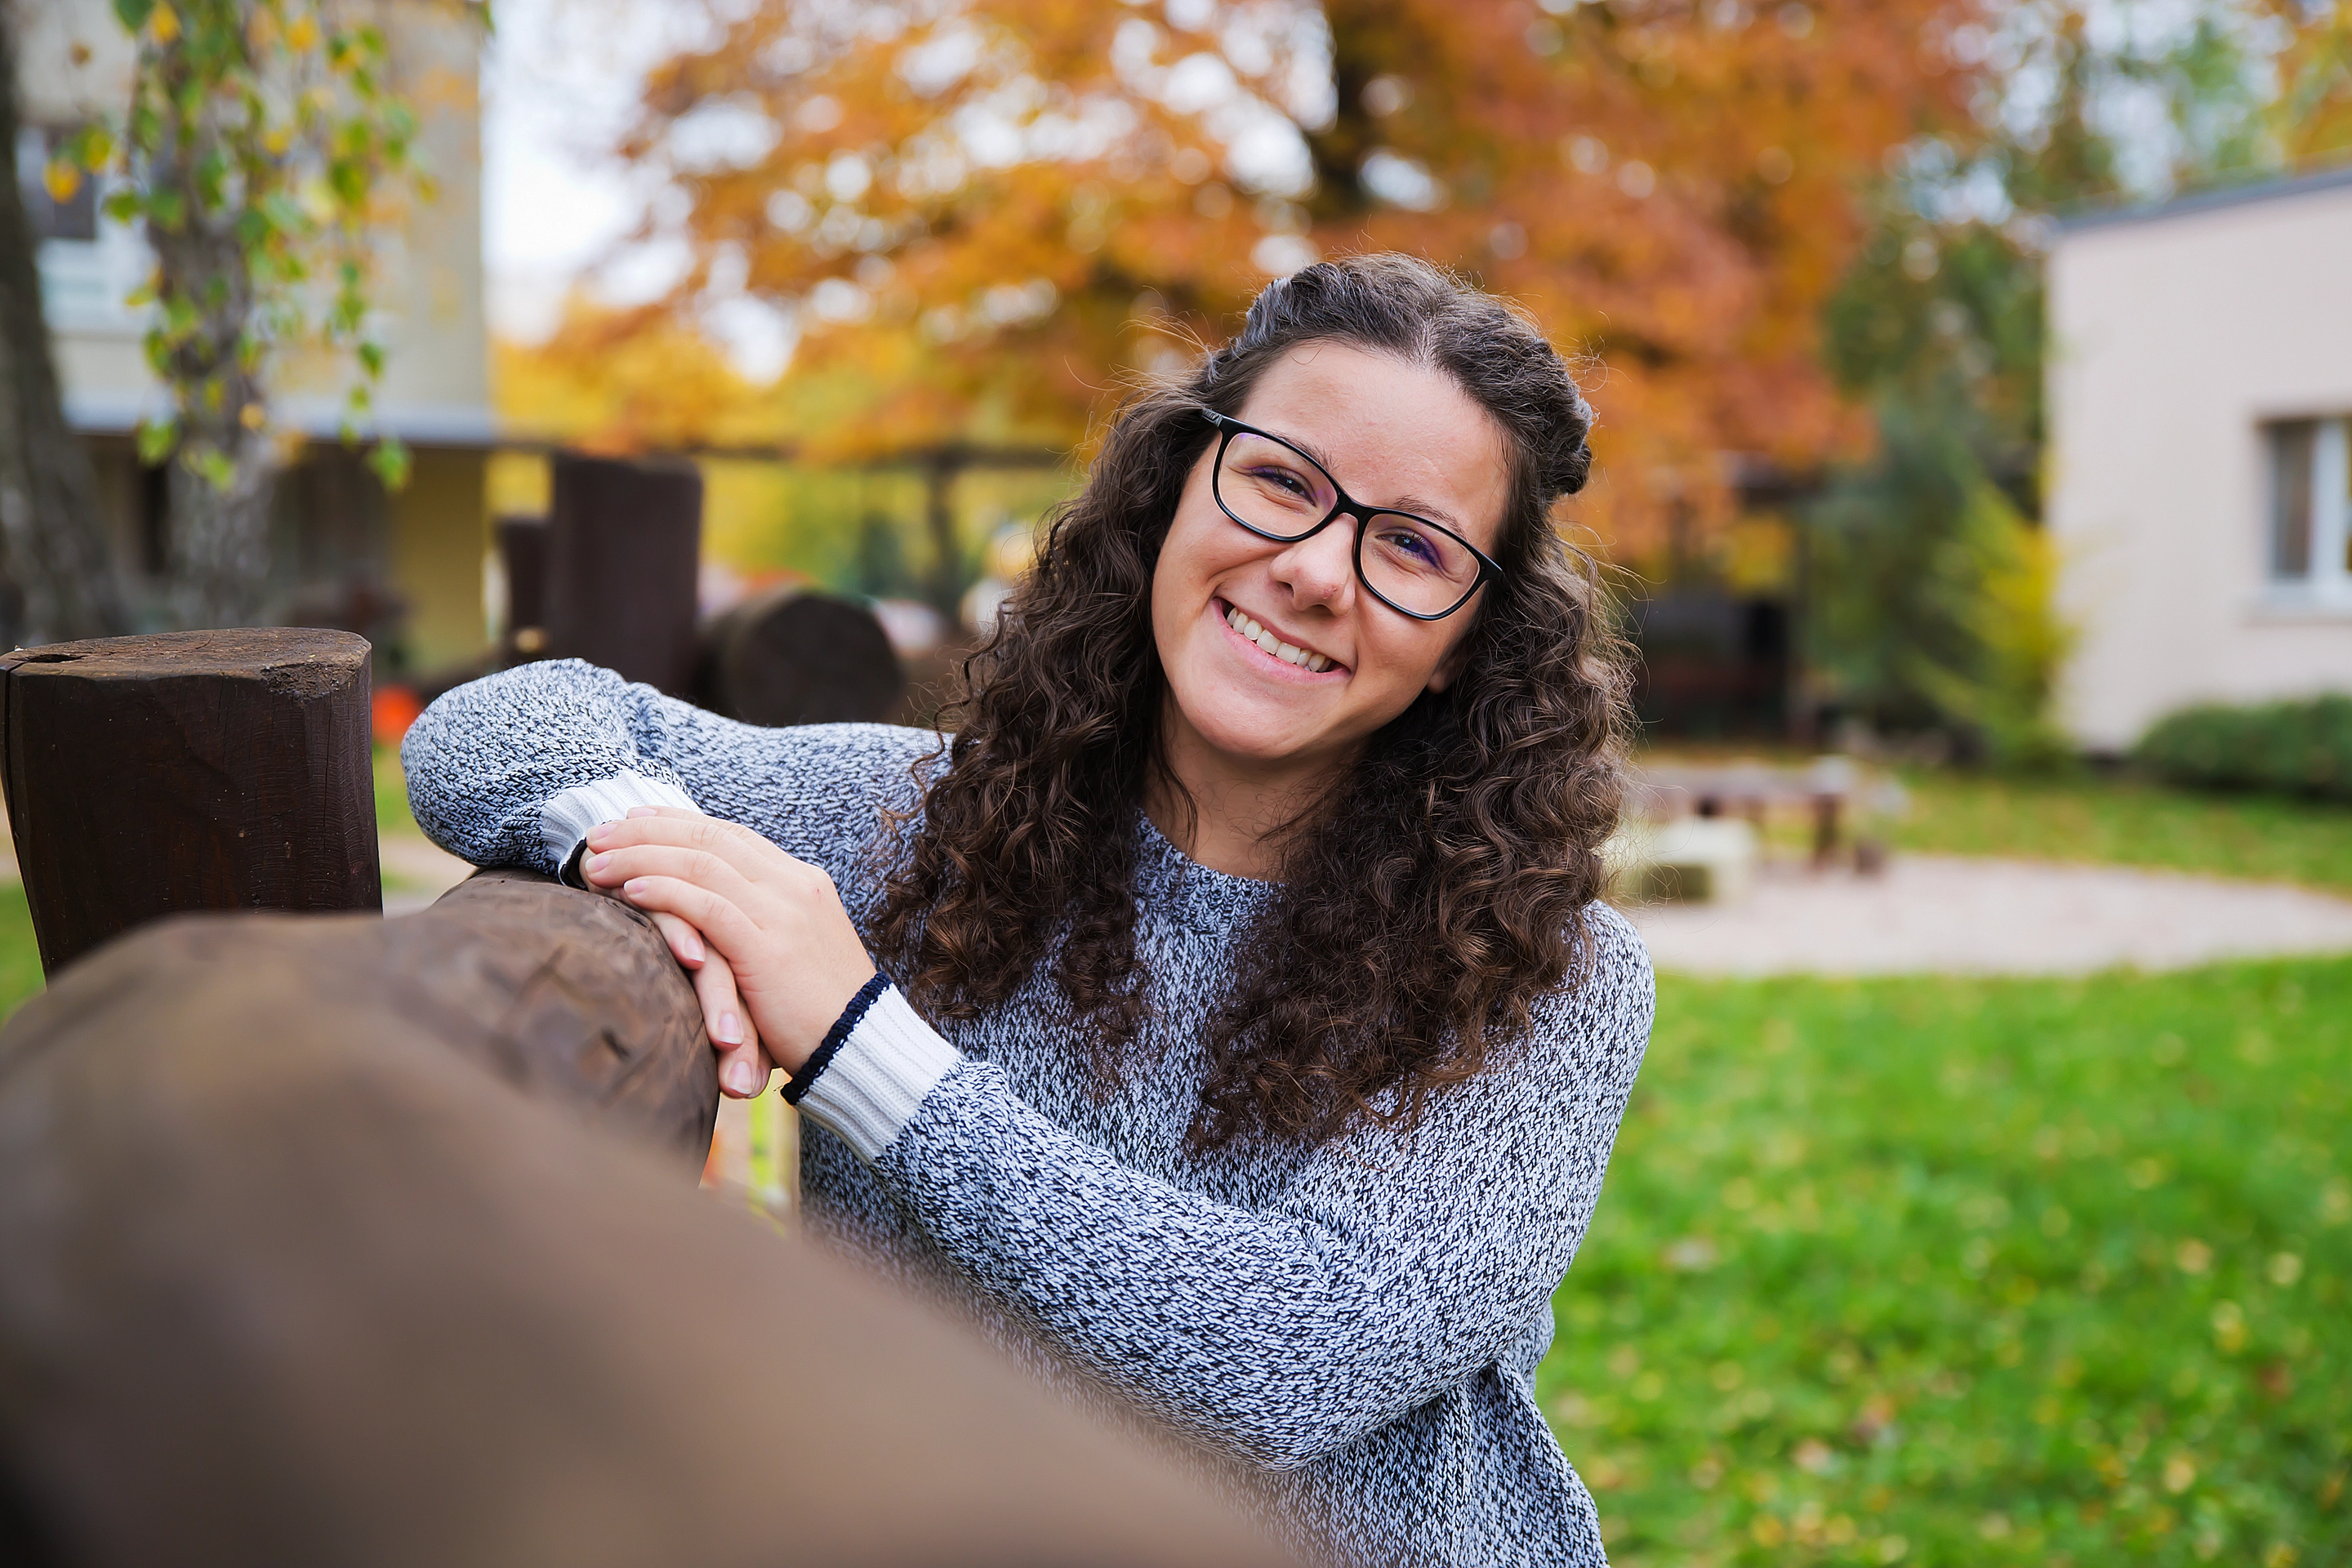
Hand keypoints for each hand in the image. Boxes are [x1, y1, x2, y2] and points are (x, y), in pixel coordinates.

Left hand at [580, 808, 877, 1081]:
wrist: (862, 1046)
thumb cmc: (822, 1012)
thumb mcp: (795, 952)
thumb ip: (762, 926)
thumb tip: (715, 923)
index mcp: (802, 881)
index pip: (731, 835)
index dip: (677, 822)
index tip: (635, 819)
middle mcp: (794, 885)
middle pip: (709, 837)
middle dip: (647, 830)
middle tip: (599, 834)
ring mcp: (783, 912)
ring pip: (701, 863)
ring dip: (641, 857)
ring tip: (597, 863)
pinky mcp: (768, 947)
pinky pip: (706, 905)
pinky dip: (663, 892)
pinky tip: (628, 891)